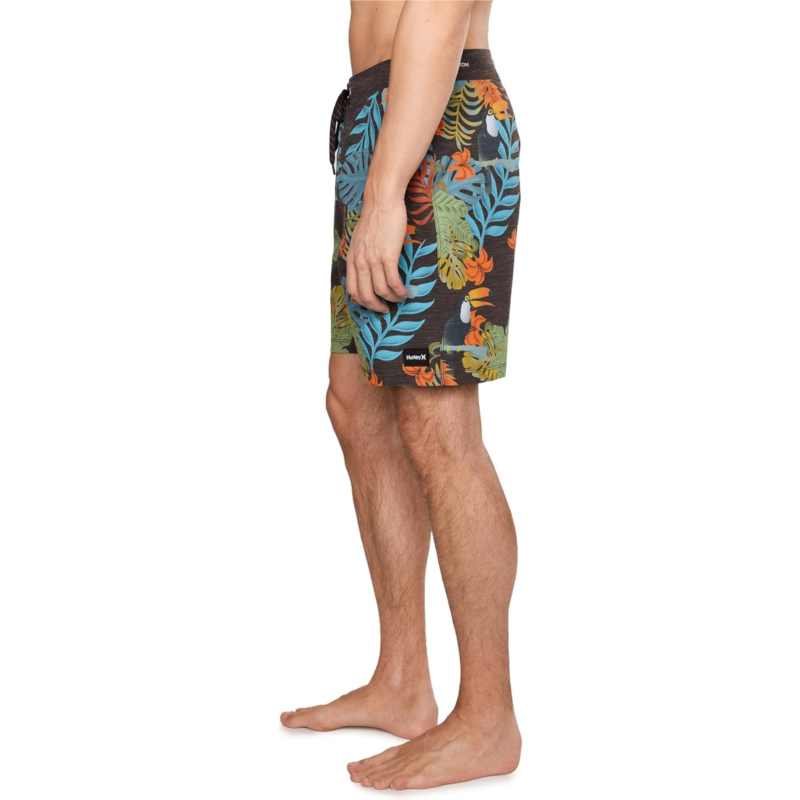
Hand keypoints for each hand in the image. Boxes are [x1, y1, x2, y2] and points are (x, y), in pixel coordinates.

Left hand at [346, 189, 408, 311]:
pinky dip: (400, 291)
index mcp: (353, 259)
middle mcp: (361, 262)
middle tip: (385, 309)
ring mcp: (374, 260)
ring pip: (382, 290)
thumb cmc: (374, 218)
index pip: (352, 289)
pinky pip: (394, 282)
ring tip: (399, 299)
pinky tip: (405, 292)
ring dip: (392, 299)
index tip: (371, 303)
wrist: (382, 202)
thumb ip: (360, 256)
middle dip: (376, 306)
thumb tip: (365, 269)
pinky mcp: (388, 256)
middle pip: (366, 295)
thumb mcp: (359, 240)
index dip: (362, 301)